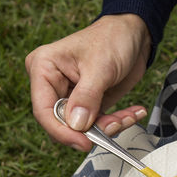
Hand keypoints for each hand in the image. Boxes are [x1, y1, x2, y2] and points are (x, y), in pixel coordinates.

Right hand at [25, 13, 152, 150]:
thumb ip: (87, 97)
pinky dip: (117, 122)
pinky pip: (98, 124)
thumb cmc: (113, 39)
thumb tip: (76, 126)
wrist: (134, 34)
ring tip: (130, 115)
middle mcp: (52, 84)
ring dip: (108, 127)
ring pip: (82, 128)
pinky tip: (134, 112)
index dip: (61, 131)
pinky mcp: (88, 104)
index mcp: (43, 68)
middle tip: (116, 124)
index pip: (43, 110)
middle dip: (91, 129)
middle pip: (62, 123)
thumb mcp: (100, 67)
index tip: (83, 142)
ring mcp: (70, 96)